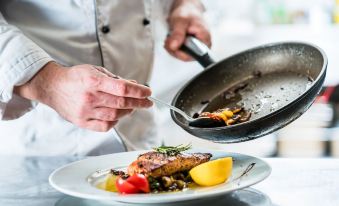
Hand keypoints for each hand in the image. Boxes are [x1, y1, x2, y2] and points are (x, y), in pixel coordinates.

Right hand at [14, 62, 152, 131]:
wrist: (52, 87)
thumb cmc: (75, 77)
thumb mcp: (95, 70)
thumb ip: (115, 79)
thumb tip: (134, 85)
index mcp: (93, 80)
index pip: (122, 88)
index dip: (139, 91)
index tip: (148, 92)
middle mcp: (89, 97)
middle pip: (121, 103)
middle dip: (139, 103)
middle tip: (148, 102)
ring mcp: (85, 111)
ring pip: (115, 116)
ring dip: (128, 111)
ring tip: (133, 107)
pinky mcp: (82, 122)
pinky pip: (105, 126)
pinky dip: (115, 121)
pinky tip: (118, 116)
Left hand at [165, 0, 210, 60]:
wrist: (186, 9)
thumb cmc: (187, 13)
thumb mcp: (181, 21)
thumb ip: (178, 34)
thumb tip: (174, 47)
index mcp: (205, 41)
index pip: (193, 55)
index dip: (180, 52)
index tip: (172, 44)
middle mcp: (202, 47)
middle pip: (185, 57)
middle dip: (173, 49)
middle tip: (168, 39)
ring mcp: (195, 48)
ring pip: (180, 55)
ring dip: (172, 47)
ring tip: (170, 37)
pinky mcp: (189, 48)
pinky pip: (179, 52)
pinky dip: (172, 46)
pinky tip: (172, 39)